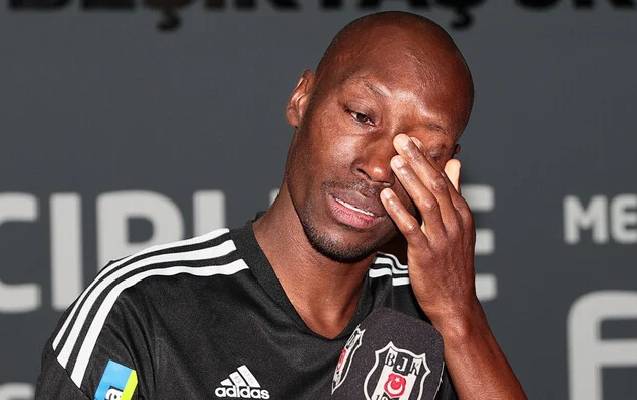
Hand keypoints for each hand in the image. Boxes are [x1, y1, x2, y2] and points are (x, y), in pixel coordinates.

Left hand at [379, 134, 478, 329]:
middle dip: (419, 160)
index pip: (444, 180)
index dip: (428, 158)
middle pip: (436, 185)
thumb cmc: (452, 265)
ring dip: (410, 180)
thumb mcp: (459, 227)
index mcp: (462, 215)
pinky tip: (385, 196)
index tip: (412, 140)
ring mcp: (442, 239)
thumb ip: (454, 195)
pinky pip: (412, 228)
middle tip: (402, 139)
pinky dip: (399, 210)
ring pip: (427, 202)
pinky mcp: (427, 254)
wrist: (455, 303)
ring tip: (395, 160)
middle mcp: (455, 223)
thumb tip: (454, 164)